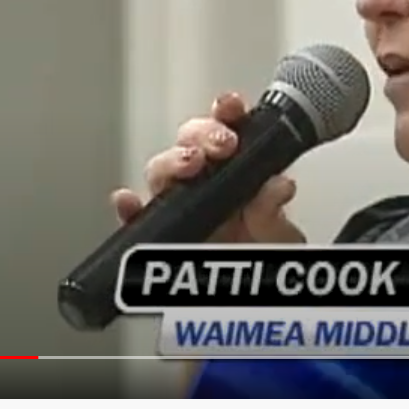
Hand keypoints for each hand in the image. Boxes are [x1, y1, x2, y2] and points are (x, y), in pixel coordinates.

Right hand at [111, 92, 306, 243]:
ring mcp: (180, 207)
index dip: (226, 112)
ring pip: (161, 172)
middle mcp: (206, 183)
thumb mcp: (280, 234)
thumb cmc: (264, 259)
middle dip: (201, 134)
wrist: (252, 301)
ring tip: (188, 164)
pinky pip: (137, 220)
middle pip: (189, 143)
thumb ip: (273, 209)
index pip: (227, 129)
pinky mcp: (159, 236)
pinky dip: (129, 208)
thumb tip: (278, 185)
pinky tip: (129, 202)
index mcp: (238, 172)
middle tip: (220, 144)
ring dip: (171, 162)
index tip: (231, 108)